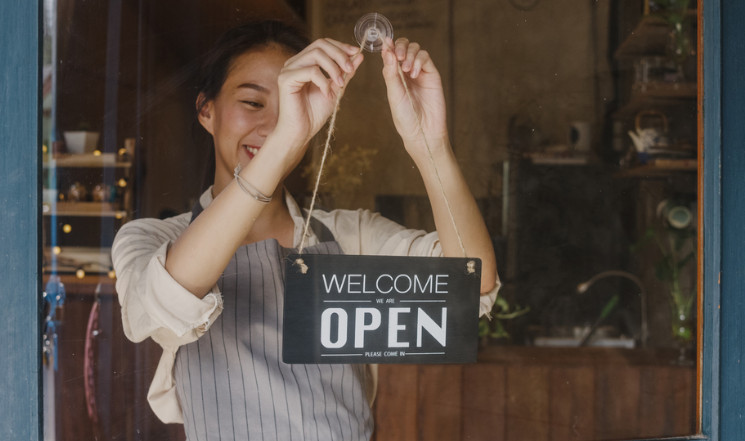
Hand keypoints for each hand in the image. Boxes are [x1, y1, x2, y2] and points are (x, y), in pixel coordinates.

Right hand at [274, 38, 363, 150]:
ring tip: (340, 84)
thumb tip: (358, 54)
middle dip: (339, 55)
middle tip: (350, 70)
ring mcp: (288, 69)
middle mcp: (295, 63)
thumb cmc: (314, 113)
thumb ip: (345, 72)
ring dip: (333, 68)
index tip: (356, 53)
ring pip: (316, 54)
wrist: (301, 132)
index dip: (340, 46)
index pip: (322, 44)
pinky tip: (327, 94)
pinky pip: (310, 71)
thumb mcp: (336, 89)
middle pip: (320, 44)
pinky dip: (323, 81)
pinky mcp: (285, 79)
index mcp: (304, 62)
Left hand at [381, 38, 447, 153]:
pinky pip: (425, 57)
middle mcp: (406, 71)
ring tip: (406, 69)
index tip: (386, 43)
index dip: (388, 46)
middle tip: (398, 56)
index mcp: (394, 75)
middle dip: (400, 46)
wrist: (422, 130)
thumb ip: (390, 72)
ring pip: (415, 49)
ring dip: (409, 54)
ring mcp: (420, 72)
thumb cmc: (405, 116)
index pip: (390, 53)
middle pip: (403, 46)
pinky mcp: (432, 74)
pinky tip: (413, 73)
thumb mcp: (393, 93)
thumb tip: (386, 49)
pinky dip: (418, 60)